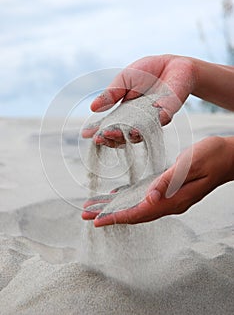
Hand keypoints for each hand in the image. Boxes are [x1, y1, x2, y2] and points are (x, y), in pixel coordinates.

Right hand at [82, 54, 195, 145]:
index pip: (110, 125)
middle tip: (99, 138)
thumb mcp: (123, 80)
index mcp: (125, 113)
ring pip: (137, 134)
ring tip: (112, 134)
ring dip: (124, 136)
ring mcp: (151, 120)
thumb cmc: (147, 72)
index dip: (98, 130)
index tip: (86, 134)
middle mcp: (137, 120)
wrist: (173, 64)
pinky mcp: (166, 115)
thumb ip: (111, 94)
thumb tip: (93, 108)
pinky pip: (155, 124)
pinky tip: (134, 130)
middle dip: (109, 137)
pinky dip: (146, 127)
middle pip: (122, 135)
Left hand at [83, 136, 233, 226]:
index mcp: (174, 199)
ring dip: (117, 208)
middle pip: (135, 213)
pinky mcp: (170, 189)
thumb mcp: (189, 164)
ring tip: (96, 208)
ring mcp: (171, 198)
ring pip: (137, 206)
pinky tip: (118, 196)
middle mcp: (170, 203)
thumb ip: (168, 181)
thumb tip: (149, 198)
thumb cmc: (211, 156)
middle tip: (87, 216)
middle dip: (110, 215)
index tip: (97, 221)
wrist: (228, 156)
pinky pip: (145, 198)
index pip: (139, 212)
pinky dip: (129, 198)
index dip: (117, 217)